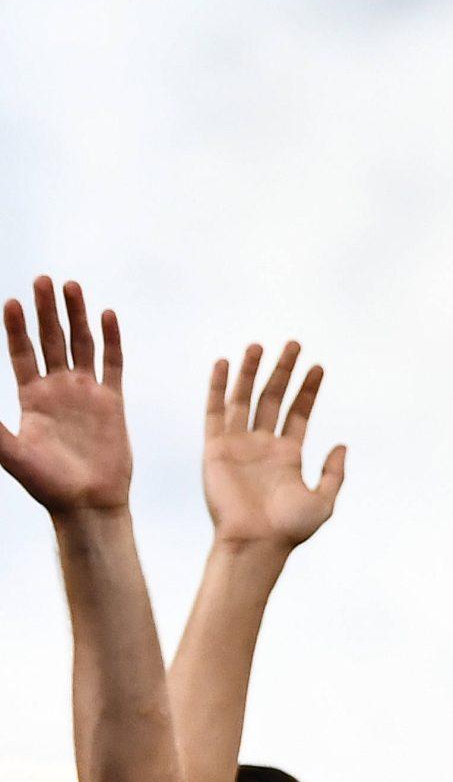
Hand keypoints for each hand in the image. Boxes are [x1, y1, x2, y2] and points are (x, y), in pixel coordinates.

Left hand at [0, 277, 128, 514]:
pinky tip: (108, 314)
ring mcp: (87, 393)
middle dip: (45, 310)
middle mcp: (58, 390)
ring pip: (81, 344)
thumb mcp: (10, 453)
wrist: (89, 503)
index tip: (10, 301)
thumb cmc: (47, 484)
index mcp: (31, 398)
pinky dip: (112, 339)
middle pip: (51, 340)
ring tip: (71, 285)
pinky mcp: (113, 402)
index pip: (21, 353)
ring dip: (76, 315)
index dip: (15, 328)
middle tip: (42, 278)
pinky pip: (112, 363)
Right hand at [203, 342, 346, 549]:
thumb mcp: (324, 500)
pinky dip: (218, 387)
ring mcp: (238, 444)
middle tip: (294, 343)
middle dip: (283, 371)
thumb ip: (334, 472)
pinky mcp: (216, 448)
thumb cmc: (289, 529)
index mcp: (288, 455)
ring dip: (251, 372)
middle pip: (273, 398)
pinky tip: (224, 363)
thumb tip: (342, 445)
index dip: (308, 390)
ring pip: (245, 399)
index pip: (299, 413)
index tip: (319, 366)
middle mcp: (262, 445)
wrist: (256, 543)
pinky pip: (215, 411)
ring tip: (260, 345)